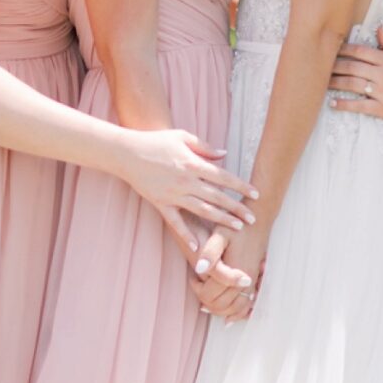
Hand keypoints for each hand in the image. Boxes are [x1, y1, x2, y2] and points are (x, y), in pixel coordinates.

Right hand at [124, 128, 257, 253]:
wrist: (126, 152)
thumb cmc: (155, 141)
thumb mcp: (182, 137)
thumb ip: (204, 147)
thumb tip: (224, 154)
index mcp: (192, 163)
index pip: (223, 177)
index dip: (241, 186)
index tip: (256, 194)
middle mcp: (185, 181)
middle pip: (217, 197)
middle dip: (237, 208)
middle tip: (253, 218)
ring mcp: (173, 194)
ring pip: (202, 210)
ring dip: (221, 220)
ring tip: (237, 228)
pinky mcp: (160, 203)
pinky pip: (175, 222)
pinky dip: (186, 235)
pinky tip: (198, 246)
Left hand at [190, 226, 257, 318]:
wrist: (260, 220)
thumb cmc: (238, 226)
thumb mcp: (220, 234)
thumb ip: (210, 253)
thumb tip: (198, 270)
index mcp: (235, 270)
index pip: (211, 294)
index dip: (198, 290)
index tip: (192, 278)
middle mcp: (246, 280)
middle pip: (223, 305)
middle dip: (207, 302)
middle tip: (197, 289)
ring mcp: (254, 282)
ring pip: (237, 308)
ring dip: (221, 311)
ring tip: (208, 305)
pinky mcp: (257, 281)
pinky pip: (249, 305)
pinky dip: (239, 314)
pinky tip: (230, 317)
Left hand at [328, 28, 382, 124]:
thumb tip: (378, 28)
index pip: (360, 52)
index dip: (344, 50)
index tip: (332, 49)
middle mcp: (382, 75)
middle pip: (352, 67)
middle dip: (334, 66)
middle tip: (321, 66)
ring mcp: (381, 92)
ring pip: (353, 85)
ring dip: (336, 83)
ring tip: (322, 82)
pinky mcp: (382, 109)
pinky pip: (360, 106)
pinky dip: (345, 105)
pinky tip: (333, 104)